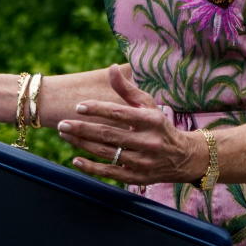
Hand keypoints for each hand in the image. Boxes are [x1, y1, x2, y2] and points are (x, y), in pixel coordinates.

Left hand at [56, 65, 204, 185]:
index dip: (98, 109)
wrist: (183, 158)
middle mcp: (147, 142)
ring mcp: (142, 162)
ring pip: (106, 153)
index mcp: (150, 120)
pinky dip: (91, 167)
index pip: (120, 113)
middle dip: (82, 128)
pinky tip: (76, 159)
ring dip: (82, 144)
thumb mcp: (148, 105)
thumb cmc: (159, 125)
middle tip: (62, 123)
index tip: (78, 106)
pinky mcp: (137, 178)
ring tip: (65, 134)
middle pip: (109, 134)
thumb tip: (111, 68)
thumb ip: (127, 89)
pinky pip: (110, 172)